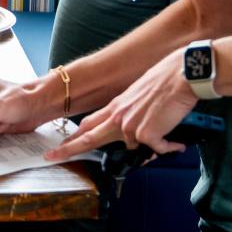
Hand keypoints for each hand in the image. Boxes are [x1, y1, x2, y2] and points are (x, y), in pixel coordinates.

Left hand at [44, 49, 196, 161]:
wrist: (179, 75)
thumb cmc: (165, 82)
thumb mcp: (140, 96)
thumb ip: (133, 115)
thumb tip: (138, 134)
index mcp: (116, 106)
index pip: (89, 123)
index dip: (75, 135)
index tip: (62, 143)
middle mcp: (118, 117)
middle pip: (89, 137)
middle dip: (68, 149)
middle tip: (52, 156)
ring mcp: (130, 126)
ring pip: (136, 149)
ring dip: (153, 148)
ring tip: (168, 138)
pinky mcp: (146, 134)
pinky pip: (158, 150)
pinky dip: (169, 148)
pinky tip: (176, 142)